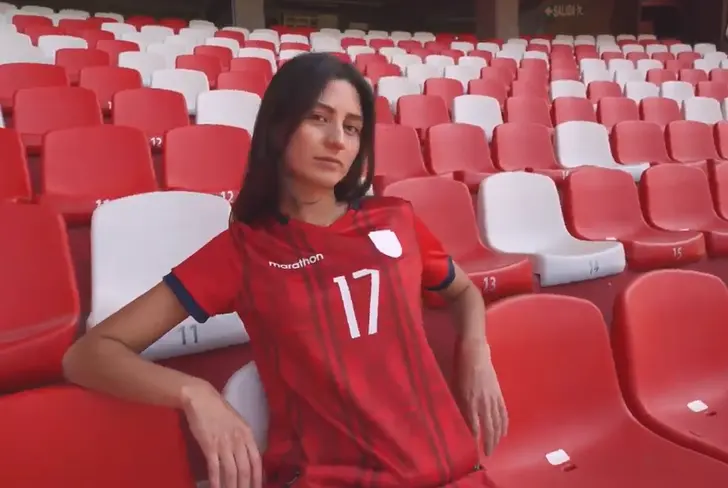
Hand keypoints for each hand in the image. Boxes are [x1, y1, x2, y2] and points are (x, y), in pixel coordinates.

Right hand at [182, 381, 262, 487]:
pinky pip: (214, 468)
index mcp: (247, 434)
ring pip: (231, 471)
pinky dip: (216, 481)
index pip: (257, 460)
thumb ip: (244, 439)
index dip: (258, 477)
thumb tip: (248, 457)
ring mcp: (224, 443)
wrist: (201, 398)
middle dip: (245, 486)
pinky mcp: (209, 445)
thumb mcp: (238, 423)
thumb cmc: (219, 410)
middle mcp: (238, 440)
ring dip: (231, 487)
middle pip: (245, 469)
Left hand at [454, 341, 508, 456]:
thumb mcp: (454, 386)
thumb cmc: (460, 367)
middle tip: (487, 454)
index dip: (474, 440)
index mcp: (469, 400)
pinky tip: (503, 432)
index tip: (472, 451)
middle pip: (488, 428)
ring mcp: (492, 398)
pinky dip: (504, 424)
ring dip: (497, 437)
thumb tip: (458, 419)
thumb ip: (458, 404)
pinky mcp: (498, 393)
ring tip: (495, 447)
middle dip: (489, 443)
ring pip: (497, 422)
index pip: (473, 426)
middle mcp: (483, 402)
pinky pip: (503, 412)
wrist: (475, 351)